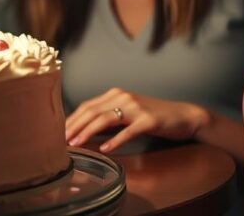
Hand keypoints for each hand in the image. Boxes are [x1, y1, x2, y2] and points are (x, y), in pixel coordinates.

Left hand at [64, 88, 208, 152]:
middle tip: (61, 140)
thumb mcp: (127, 113)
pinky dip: (115, 140)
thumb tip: (84, 131)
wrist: (184, 116)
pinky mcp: (149, 120)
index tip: (59, 132)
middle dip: (74, 126)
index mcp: (115, 94)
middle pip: (92, 111)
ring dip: (88, 132)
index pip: (87, 106)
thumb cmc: (152, 117)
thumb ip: (108, 118)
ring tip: (76, 144)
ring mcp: (136, 107)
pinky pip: (128, 131)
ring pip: (105, 118)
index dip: (72, 119)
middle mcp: (123, 97)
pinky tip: (105, 149)